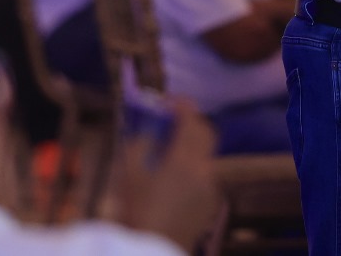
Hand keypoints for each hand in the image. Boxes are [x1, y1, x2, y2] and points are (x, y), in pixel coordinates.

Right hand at [120, 98, 220, 252]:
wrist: (153, 251)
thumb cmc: (136, 213)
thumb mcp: (129, 176)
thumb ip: (140, 146)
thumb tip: (148, 130)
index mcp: (184, 160)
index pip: (191, 121)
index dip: (182, 106)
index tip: (169, 100)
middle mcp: (204, 169)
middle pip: (206, 133)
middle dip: (191, 121)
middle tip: (172, 120)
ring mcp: (211, 186)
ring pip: (206, 154)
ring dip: (192, 144)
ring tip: (169, 149)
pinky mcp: (211, 202)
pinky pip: (205, 173)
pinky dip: (194, 165)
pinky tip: (175, 176)